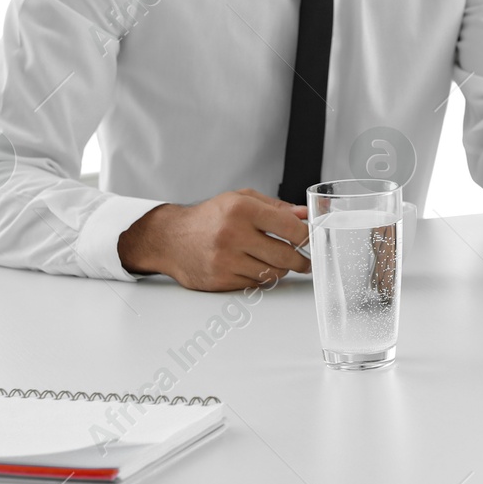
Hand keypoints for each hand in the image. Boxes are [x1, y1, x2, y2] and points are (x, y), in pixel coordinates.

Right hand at [117, 188, 310, 290]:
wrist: (170, 239)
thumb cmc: (209, 217)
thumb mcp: (241, 199)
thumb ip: (275, 207)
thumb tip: (304, 214)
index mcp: (241, 210)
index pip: (289, 226)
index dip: (306, 235)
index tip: (312, 239)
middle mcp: (233, 235)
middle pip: (285, 255)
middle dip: (301, 260)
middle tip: (306, 260)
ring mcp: (225, 260)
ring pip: (272, 273)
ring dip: (281, 269)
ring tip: (278, 261)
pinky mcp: (219, 280)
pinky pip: (254, 284)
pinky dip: (261, 277)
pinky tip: (255, 267)